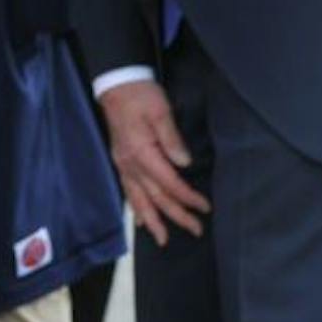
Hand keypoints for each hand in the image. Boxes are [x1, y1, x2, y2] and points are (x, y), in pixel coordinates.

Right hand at [100, 79, 210, 246]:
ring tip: (163, 238)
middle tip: (195, 230)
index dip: (187, 197)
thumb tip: (185, 162)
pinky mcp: (120, 160)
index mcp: (141, 152)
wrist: (116, 83)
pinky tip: (140, 220)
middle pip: (155, 195)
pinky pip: (127, 189)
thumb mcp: (160, 110)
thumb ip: (171, 138)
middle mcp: (129, 163)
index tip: (205, 207)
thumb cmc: (140, 95)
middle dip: (175, 214)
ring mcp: (122, 163)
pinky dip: (134, 207)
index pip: (168, 182)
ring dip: (151, 219)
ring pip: (137, 198)